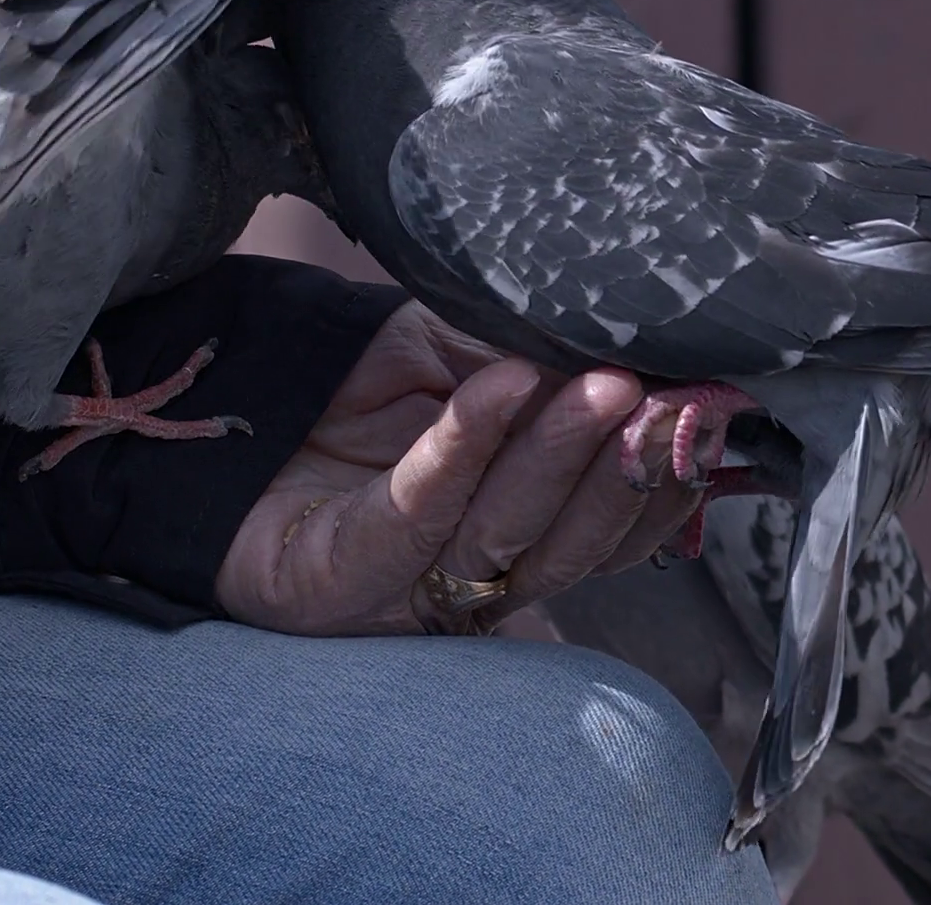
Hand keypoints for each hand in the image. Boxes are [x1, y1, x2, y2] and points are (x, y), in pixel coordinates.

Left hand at [214, 301, 699, 635]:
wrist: (217, 404)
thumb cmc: (342, 382)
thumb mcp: (457, 351)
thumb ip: (537, 359)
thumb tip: (646, 347)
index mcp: (520, 526)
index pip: (614, 523)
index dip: (666, 474)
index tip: (713, 408)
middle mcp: (476, 569)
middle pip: (577, 542)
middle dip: (632, 469)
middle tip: (674, 399)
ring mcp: (409, 583)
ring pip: (511, 535)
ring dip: (563, 455)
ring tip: (603, 384)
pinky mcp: (341, 580)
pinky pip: (414, 514)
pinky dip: (461, 449)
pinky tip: (495, 387)